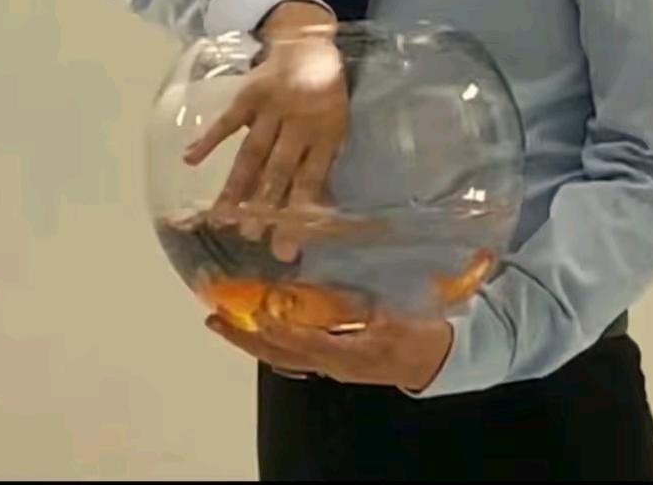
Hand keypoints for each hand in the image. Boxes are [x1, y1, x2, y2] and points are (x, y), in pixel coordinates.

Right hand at [183, 1, 345, 259]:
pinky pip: (228, 120)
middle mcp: (300, 123)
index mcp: (326, 134)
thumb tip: (316, 212)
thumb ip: (322, 162)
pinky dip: (209, 139)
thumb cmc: (324, 94)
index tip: (284, 246)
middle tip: (250, 237)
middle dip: (265, 206)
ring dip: (238, 184)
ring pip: (254, 152)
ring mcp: (273, 108)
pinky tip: (190, 159)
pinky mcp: (250, 94)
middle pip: (280, 170)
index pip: (312, 180)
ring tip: (222, 216)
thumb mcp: (336, 125)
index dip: (298, 214)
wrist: (308, 44)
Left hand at [206, 308, 453, 391]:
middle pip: (280, 354)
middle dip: (245, 337)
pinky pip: (296, 353)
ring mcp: (332, 365)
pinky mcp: (336, 360)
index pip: (300, 344)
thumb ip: (359, 305)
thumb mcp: (393, 316)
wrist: (438, 361)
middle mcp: (332, 364)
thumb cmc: (419, 334)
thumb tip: (327, 288)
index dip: (273, 331)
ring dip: (253, 339)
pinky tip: (261, 325)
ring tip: (227, 319)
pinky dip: (273, 340)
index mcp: (346, 354)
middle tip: (214, 318)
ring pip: (283, 355)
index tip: (250, 314)